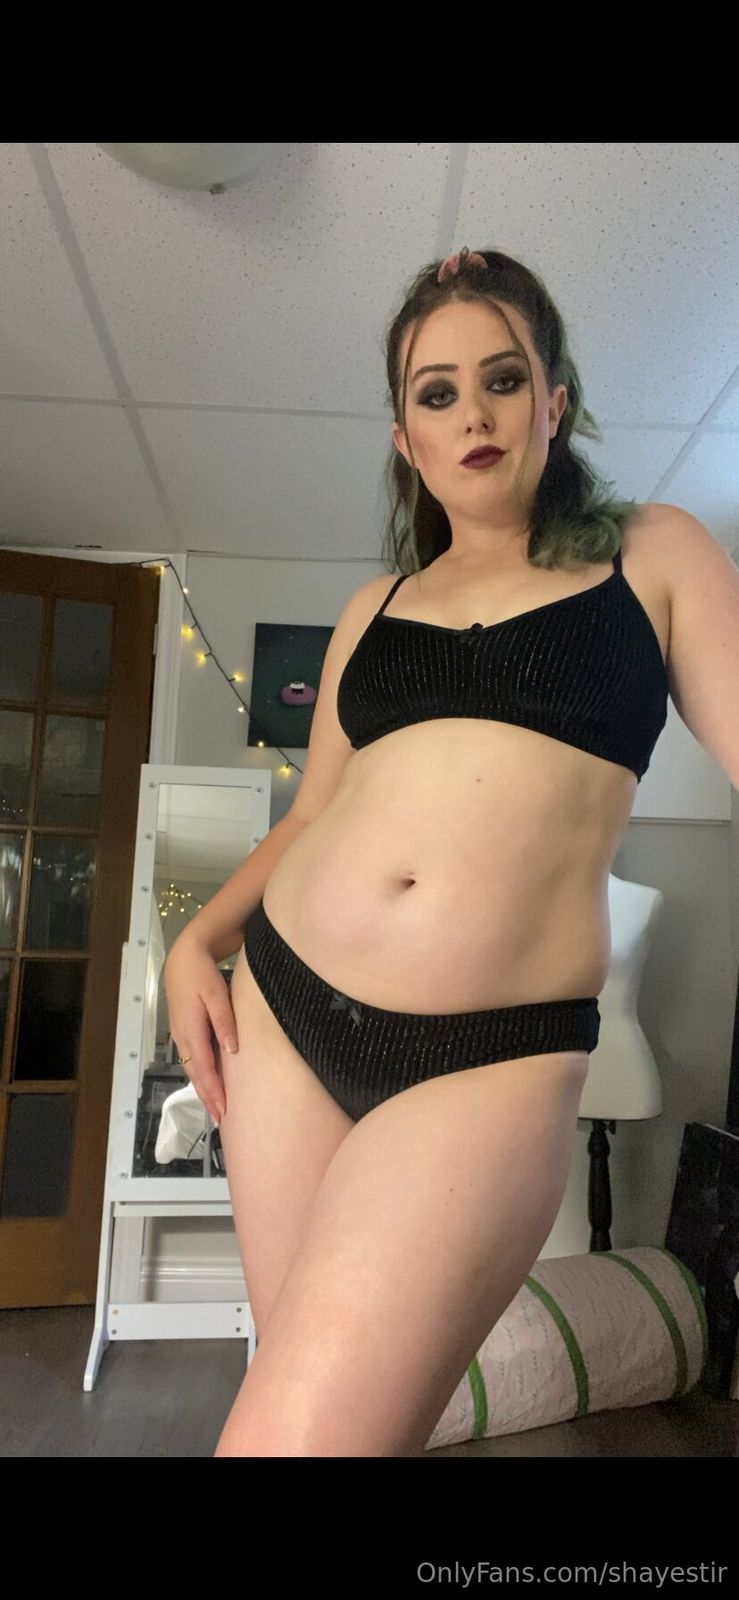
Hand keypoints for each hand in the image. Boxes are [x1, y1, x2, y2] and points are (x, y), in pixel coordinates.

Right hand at [164, 936, 238, 1122]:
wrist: (184, 956)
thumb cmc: (202, 973)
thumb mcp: (216, 994)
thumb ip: (224, 1021)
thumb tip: (232, 1050)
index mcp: (191, 1030)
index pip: (204, 1069)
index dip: (214, 1092)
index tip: (223, 1112)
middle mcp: (183, 1036)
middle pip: (196, 1074)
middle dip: (208, 1097)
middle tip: (220, 1119)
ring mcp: (181, 1033)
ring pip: (193, 1067)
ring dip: (204, 1088)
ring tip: (215, 1106)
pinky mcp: (184, 1028)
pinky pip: (193, 1057)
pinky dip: (201, 1073)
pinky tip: (209, 1079)